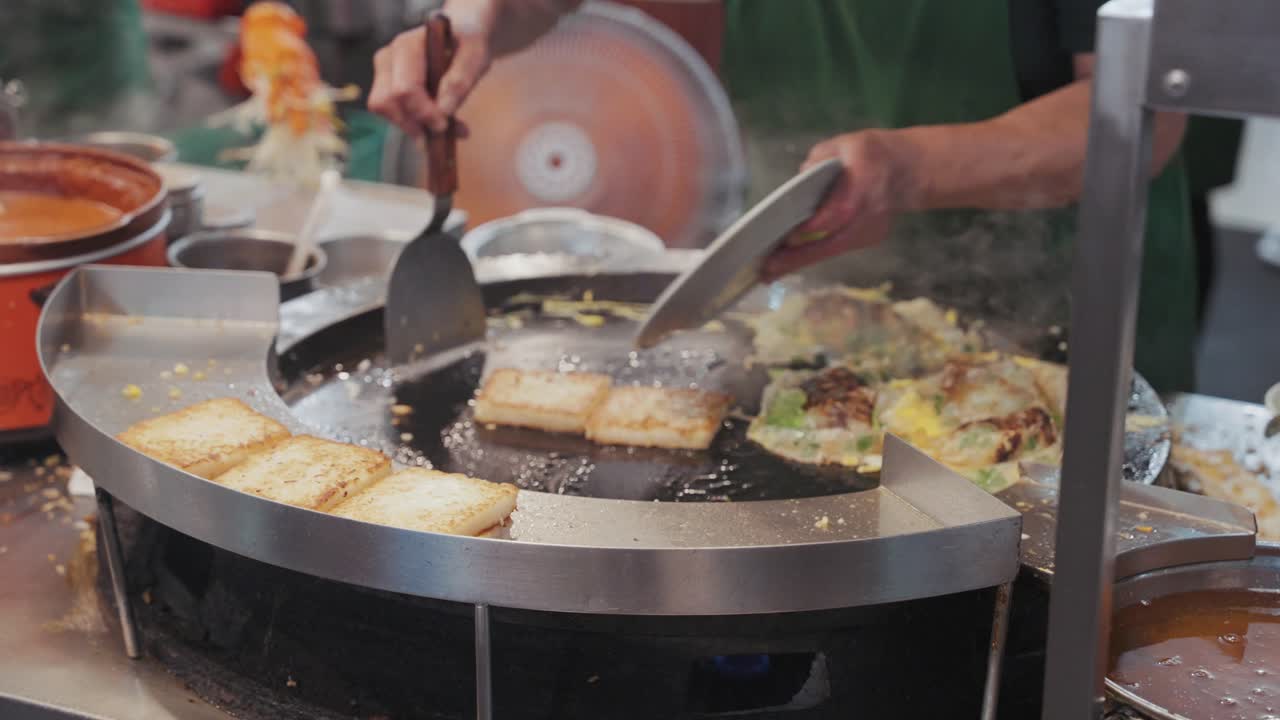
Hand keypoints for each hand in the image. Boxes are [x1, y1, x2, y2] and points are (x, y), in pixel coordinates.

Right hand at [367, 3, 495, 135]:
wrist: (461, 37)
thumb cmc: (468, 43)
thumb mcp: (475, 56)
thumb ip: (460, 79)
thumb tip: (443, 109)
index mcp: (407, 45)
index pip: (404, 88)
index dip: (423, 112)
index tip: (444, 125)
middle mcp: (389, 58)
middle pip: (386, 102)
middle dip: (414, 123)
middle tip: (443, 133)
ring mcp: (385, 73)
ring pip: (384, 111)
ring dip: (414, 127)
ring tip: (447, 130)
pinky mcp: (388, 88)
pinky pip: (392, 114)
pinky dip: (414, 125)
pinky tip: (438, 125)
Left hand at [761, 130, 913, 281]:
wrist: (905, 170)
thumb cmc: (868, 154)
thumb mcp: (843, 144)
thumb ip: (819, 159)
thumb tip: (799, 179)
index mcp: (865, 182)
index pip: (841, 210)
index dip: (817, 225)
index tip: (790, 238)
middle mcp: (871, 212)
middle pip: (835, 240)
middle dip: (800, 256)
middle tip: (769, 268)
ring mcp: (872, 230)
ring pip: (833, 250)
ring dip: (800, 261)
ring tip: (769, 272)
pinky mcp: (869, 239)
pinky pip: (836, 249)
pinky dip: (811, 255)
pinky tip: (786, 263)